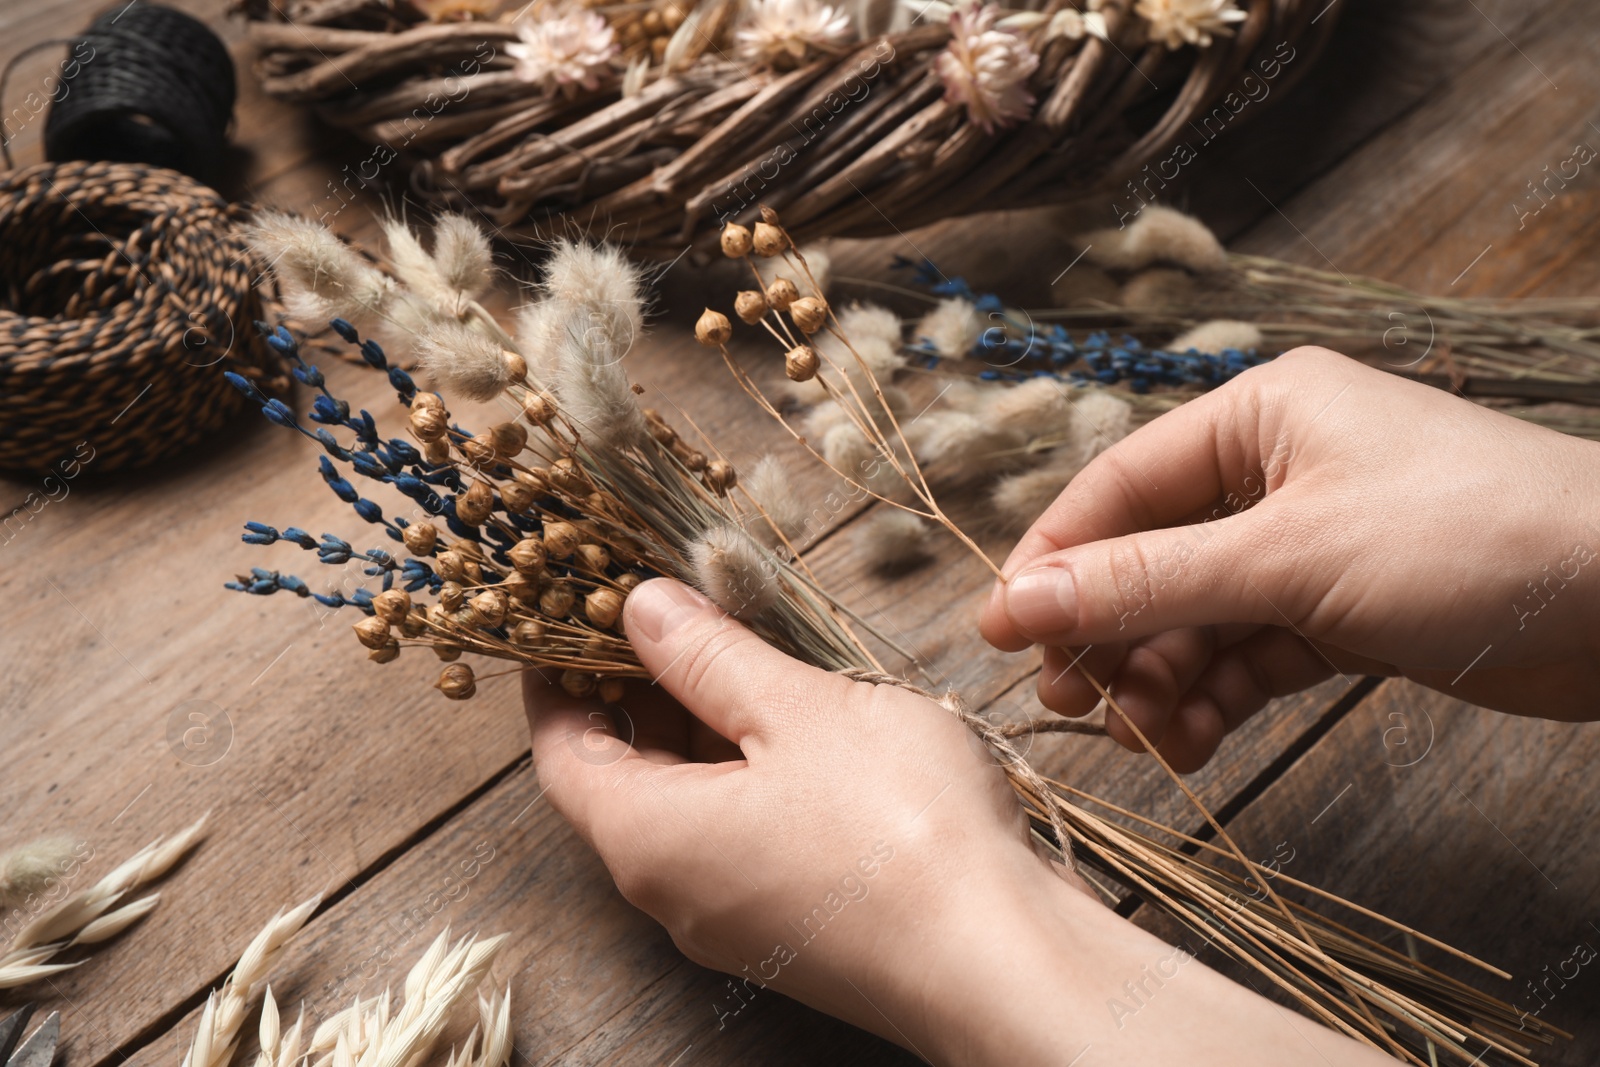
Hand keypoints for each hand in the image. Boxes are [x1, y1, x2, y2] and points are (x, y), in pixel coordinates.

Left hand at [525, 578, 1392, 1064]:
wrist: (1001, 961)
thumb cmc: (894, 829)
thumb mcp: (793, 709)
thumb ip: (706, 654)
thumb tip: (638, 609)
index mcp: (645, 835)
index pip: (561, 749)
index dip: (556, 679)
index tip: (565, 618)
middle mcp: (672, 894)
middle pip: (621, 782)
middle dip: (634, 694)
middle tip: (661, 615)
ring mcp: (733, 923)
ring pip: (687, 811)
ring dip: (696, 732)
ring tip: (736, 654)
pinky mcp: (792, 935)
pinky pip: (738, 841)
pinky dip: (742, 776)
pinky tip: (796, 728)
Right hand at [982, 348, 1599, 771]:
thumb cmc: (1468, 540)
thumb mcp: (1286, 559)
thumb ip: (1143, 584)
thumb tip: (1010, 605)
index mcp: (1257, 416)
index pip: (1117, 488)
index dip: (1053, 563)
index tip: (1001, 638)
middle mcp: (1276, 471)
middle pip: (1150, 557)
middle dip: (1110, 634)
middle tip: (1074, 707)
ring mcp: (1311, 543)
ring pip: (1196, 615)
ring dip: (1163, 678)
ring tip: (1149, 740)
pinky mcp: (1345, 608)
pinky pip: (1249, 650)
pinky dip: (1218, 695)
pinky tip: (1195, 743)